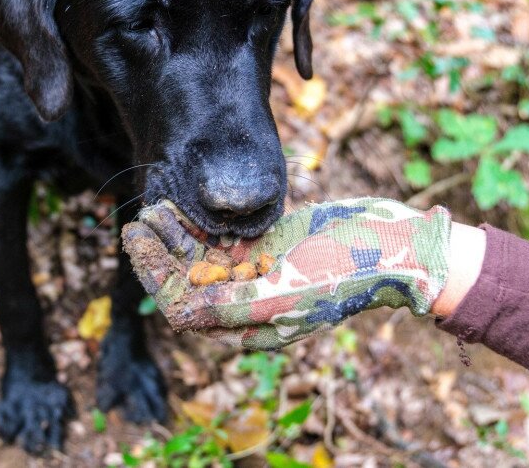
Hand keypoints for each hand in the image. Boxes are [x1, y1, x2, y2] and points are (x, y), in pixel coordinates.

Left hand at [122, 198, 451, 349]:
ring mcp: (258, 274)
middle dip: (161, 250)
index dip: (154, 274)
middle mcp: (248, 303)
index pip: (185, 306)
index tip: (135, 239)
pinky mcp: (268, 248)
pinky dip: (203, 223)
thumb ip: (229, 307)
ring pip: (203, 256)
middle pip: (189, 279)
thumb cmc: (342, 274)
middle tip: (139, 217)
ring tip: (155, 205)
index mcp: (249, 327)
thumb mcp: (283, 294)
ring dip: (177, 233)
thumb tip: (177, 314)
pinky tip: (185, 202)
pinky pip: (225, 239)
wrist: (393, 248)